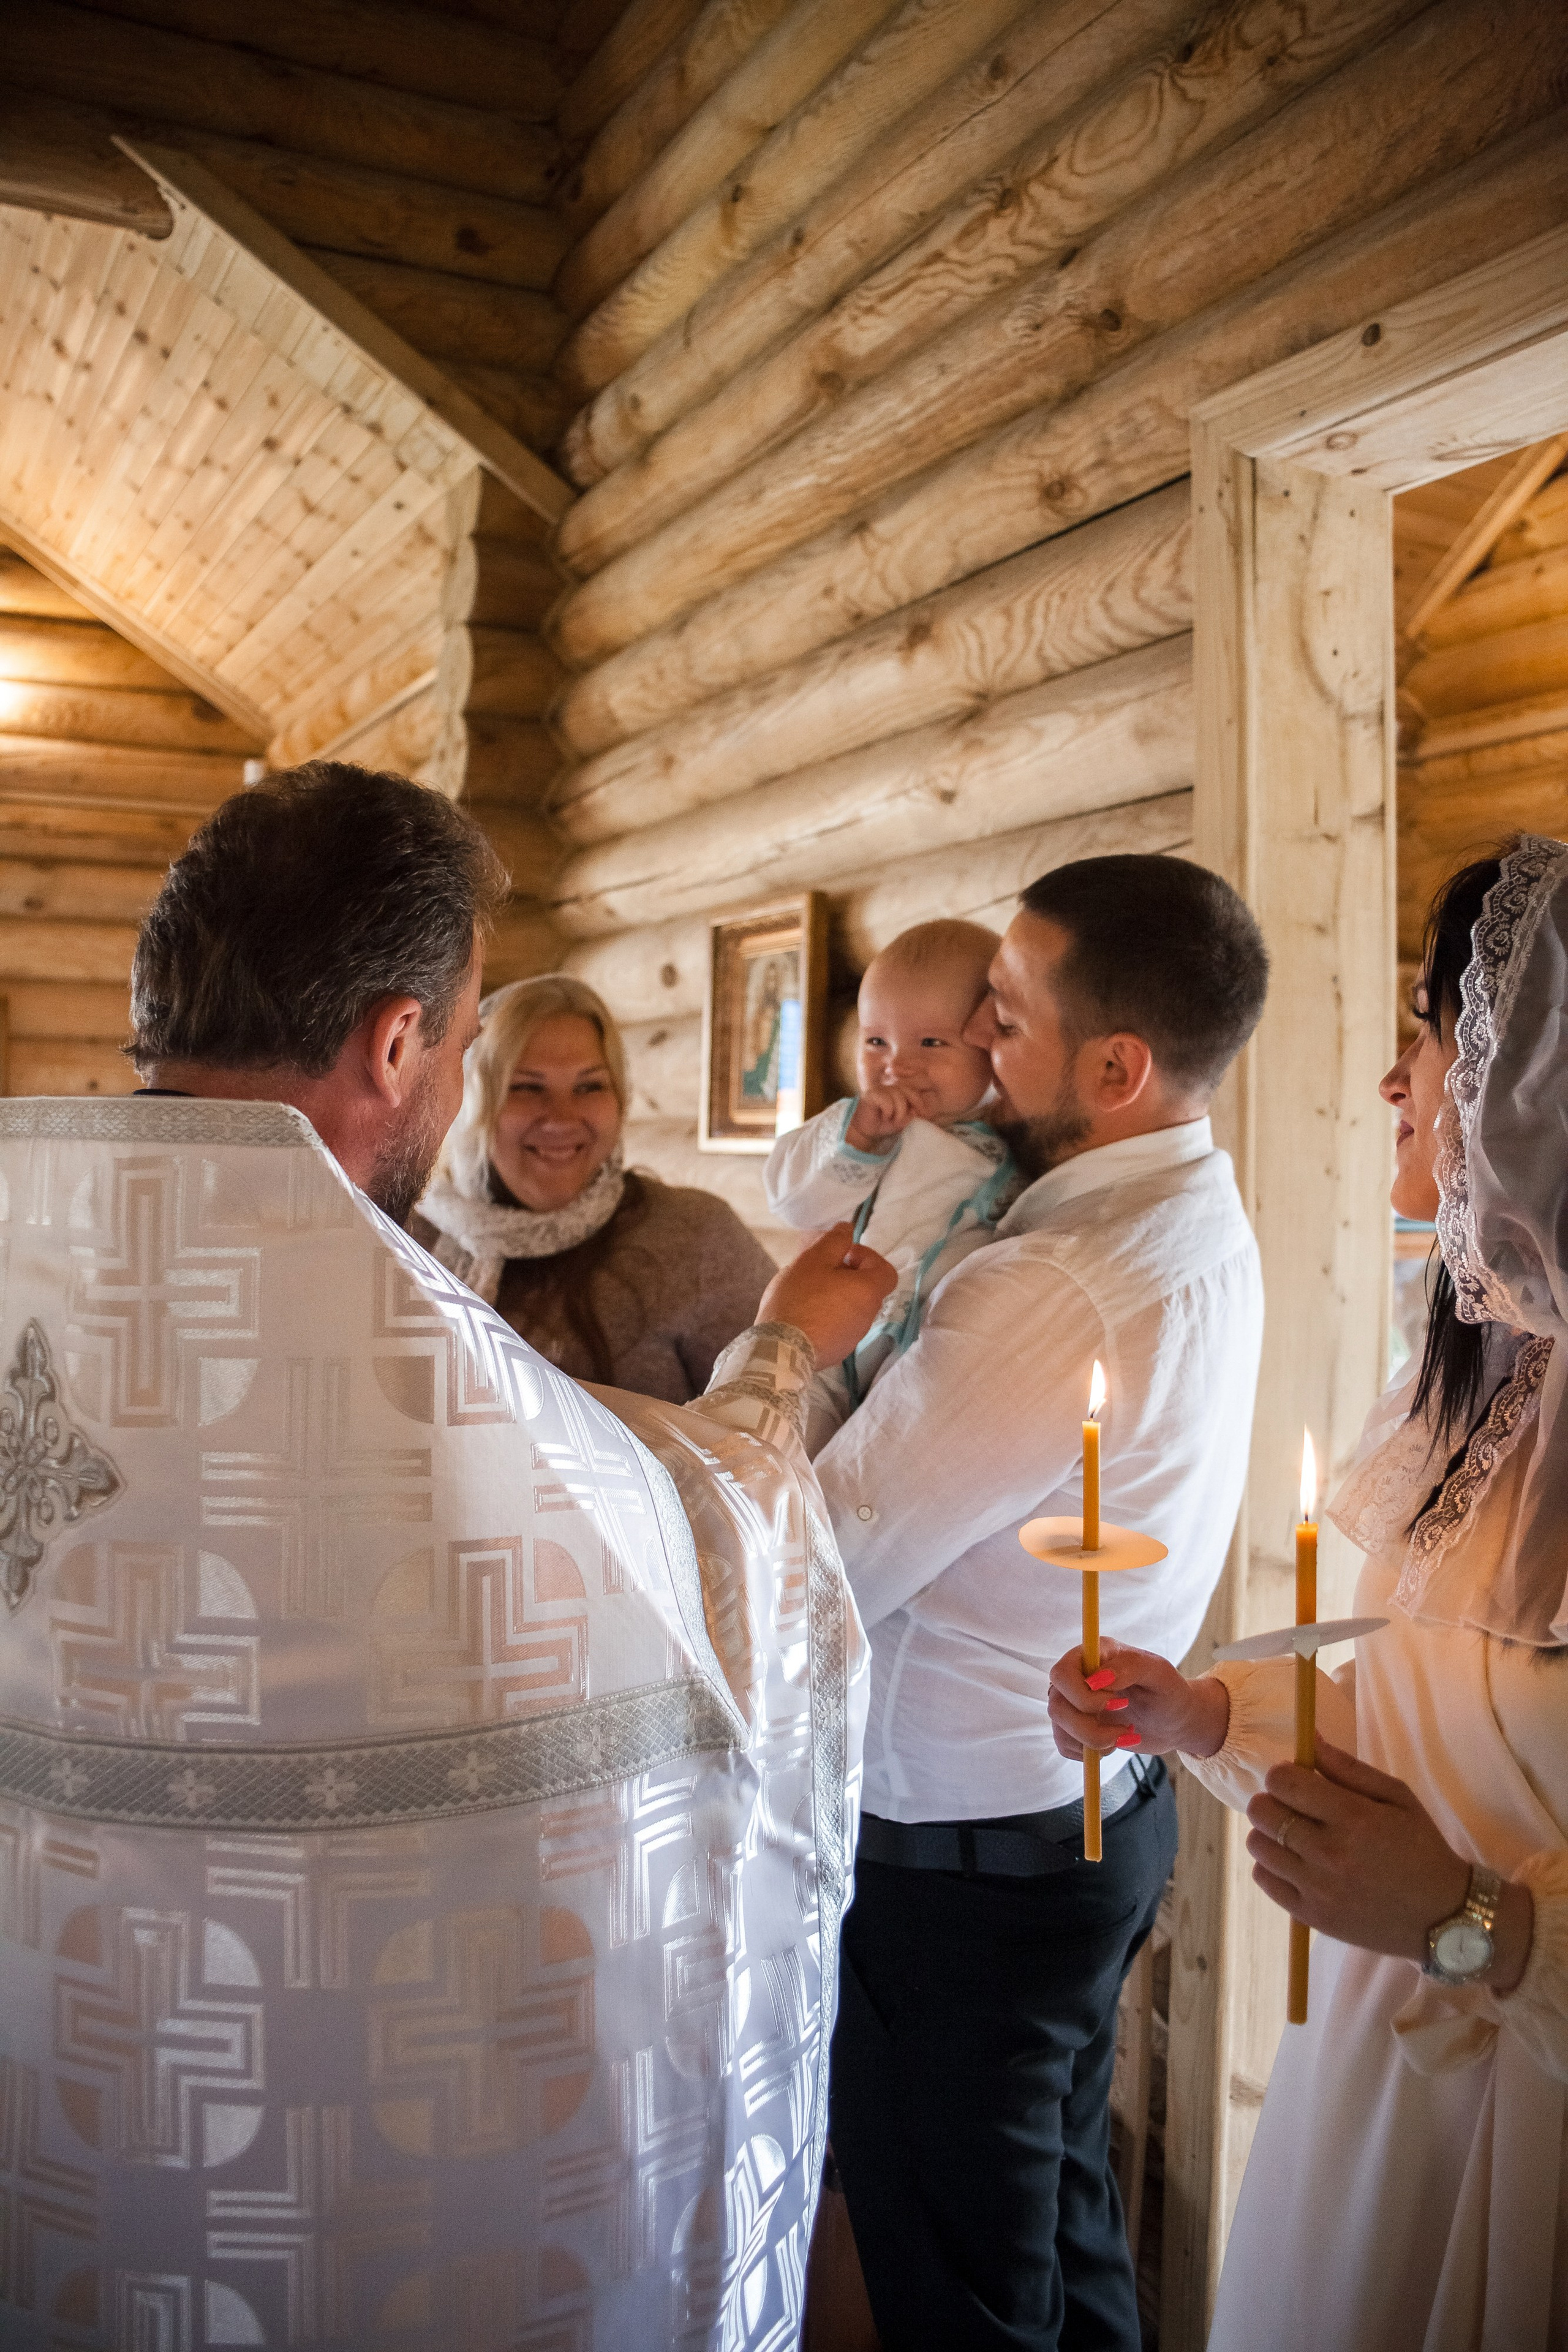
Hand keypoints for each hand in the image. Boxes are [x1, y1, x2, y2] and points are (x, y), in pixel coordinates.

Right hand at [759, 1223, 896, 1366]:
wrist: (780, 1348)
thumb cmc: (799, 1298)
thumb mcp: (814, 1259)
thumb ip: (834, 1241)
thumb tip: (848, 1228)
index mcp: (868, 1291)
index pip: (885, 1270)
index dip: (867, 1257)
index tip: (842, 1255)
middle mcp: (868, 1316)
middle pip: (865, 1289)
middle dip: (846, 1275)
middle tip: (818, 1271)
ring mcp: (854, 1337)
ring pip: (851, 1309)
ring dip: (835, 1297)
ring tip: (806, 1293)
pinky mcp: (838, 1352)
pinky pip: (838, 1328)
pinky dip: (827, 1317)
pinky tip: (803, 1315)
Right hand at [845, 1087, 913, 1151]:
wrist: (864, 1131)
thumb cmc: (881, 1125)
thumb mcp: (900, 1122)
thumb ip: (909, 1115)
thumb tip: (914, 1110)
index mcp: (896, 1091)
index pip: (911, 1090)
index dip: (917, 1100)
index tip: (921, 1111)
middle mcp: (888, 1087)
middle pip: (906, 1091)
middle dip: (906, 1109)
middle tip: (899, 1120)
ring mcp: (879, 1089)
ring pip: (898, 1096)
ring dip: (897, 1113)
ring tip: (890, 1119)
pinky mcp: (871, 1094)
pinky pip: (887, 1101)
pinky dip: (888, 1112)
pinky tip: (883, 1116)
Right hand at [1048, 1638, 1230, 1759]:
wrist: (1175, 1721)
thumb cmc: (1170, 1692)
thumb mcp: (1160, 1674)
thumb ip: (1129, 1668)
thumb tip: (1095, 1680)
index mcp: (1093, 1655)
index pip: (1062, 1673)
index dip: (1082, 1695)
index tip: (1119, 1703)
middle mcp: (1077, 1677)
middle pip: (1056, 1705)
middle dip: (1090, 1726)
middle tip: (1126, 1728)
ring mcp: (1073, 1703)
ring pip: (1060, 1728)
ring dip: (1095, 1741)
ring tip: (1125, 1735)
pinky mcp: (1075, 1728)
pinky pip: (1065, 1745)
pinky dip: (1090, 1753)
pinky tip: (1115, 1743)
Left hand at [1248, 1740, 1531, 1988]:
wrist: (1441, 1915)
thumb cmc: (1421, 1848)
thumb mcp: (1397, 1797)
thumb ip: (1348, 1768)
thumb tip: (1308, 1740)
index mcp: (1354, 1818)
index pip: (1284, 1782)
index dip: (1283, 1774)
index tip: (1296, 1779)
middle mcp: (1331, 1854)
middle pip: (1262, 1812)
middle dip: (1272, 1800)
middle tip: (1293, 1806)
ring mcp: (1318, 1889)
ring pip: (1257, 1846)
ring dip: (1269, 1833)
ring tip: (1295, 1835)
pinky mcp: (1311, 1917)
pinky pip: (1263, 1880)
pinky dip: (1271, 1866)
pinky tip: (1295, 1862)